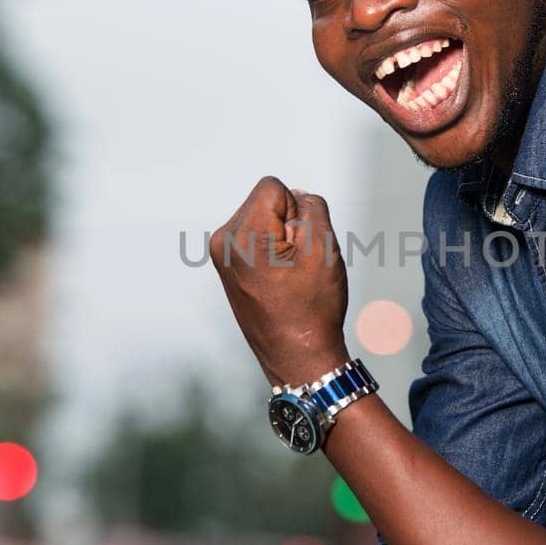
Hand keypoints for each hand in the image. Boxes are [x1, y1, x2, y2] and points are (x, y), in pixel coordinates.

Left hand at [209, 176, 349, 386]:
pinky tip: (281, 281)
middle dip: (289, 224)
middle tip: (297, 266)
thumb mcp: (324, 247)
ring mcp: (221, 256)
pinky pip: (258, 239)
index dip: (298, 211)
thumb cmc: (312, 306)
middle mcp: (222, 241)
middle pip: (267, 202)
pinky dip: (274, 252)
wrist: (297, 356)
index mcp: (240, 234)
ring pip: (264, 220)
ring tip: (289, 276)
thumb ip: (311, 206)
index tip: (300, 249)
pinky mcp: (228, 267)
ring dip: (284, 239)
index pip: (274, 188)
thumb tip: (293, 195)